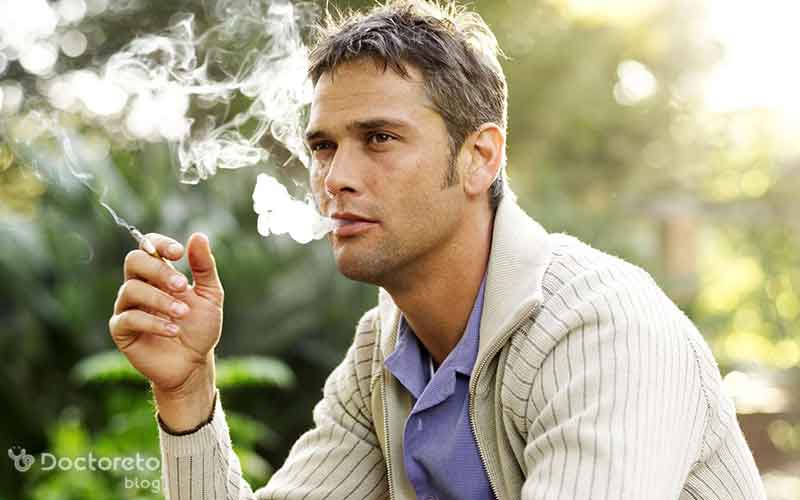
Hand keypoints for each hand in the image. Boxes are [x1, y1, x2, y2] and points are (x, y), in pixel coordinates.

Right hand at [109, 232, 222, 423]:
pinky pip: (128, 318)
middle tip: (182, 286)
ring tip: (183, 313)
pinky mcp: (121, 330)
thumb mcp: (210, 295)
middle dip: (159, 271)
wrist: (194, 363)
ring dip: (160, 300)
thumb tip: (198, 236)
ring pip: (131, 289)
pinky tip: (173, 330)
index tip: (179, 253)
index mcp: (158, 274)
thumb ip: (204, 267)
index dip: (159, 243)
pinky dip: (153, 322)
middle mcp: (139, 286)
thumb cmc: (200, 328)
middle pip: (133, 261)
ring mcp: (127, 308)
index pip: (147, 245)